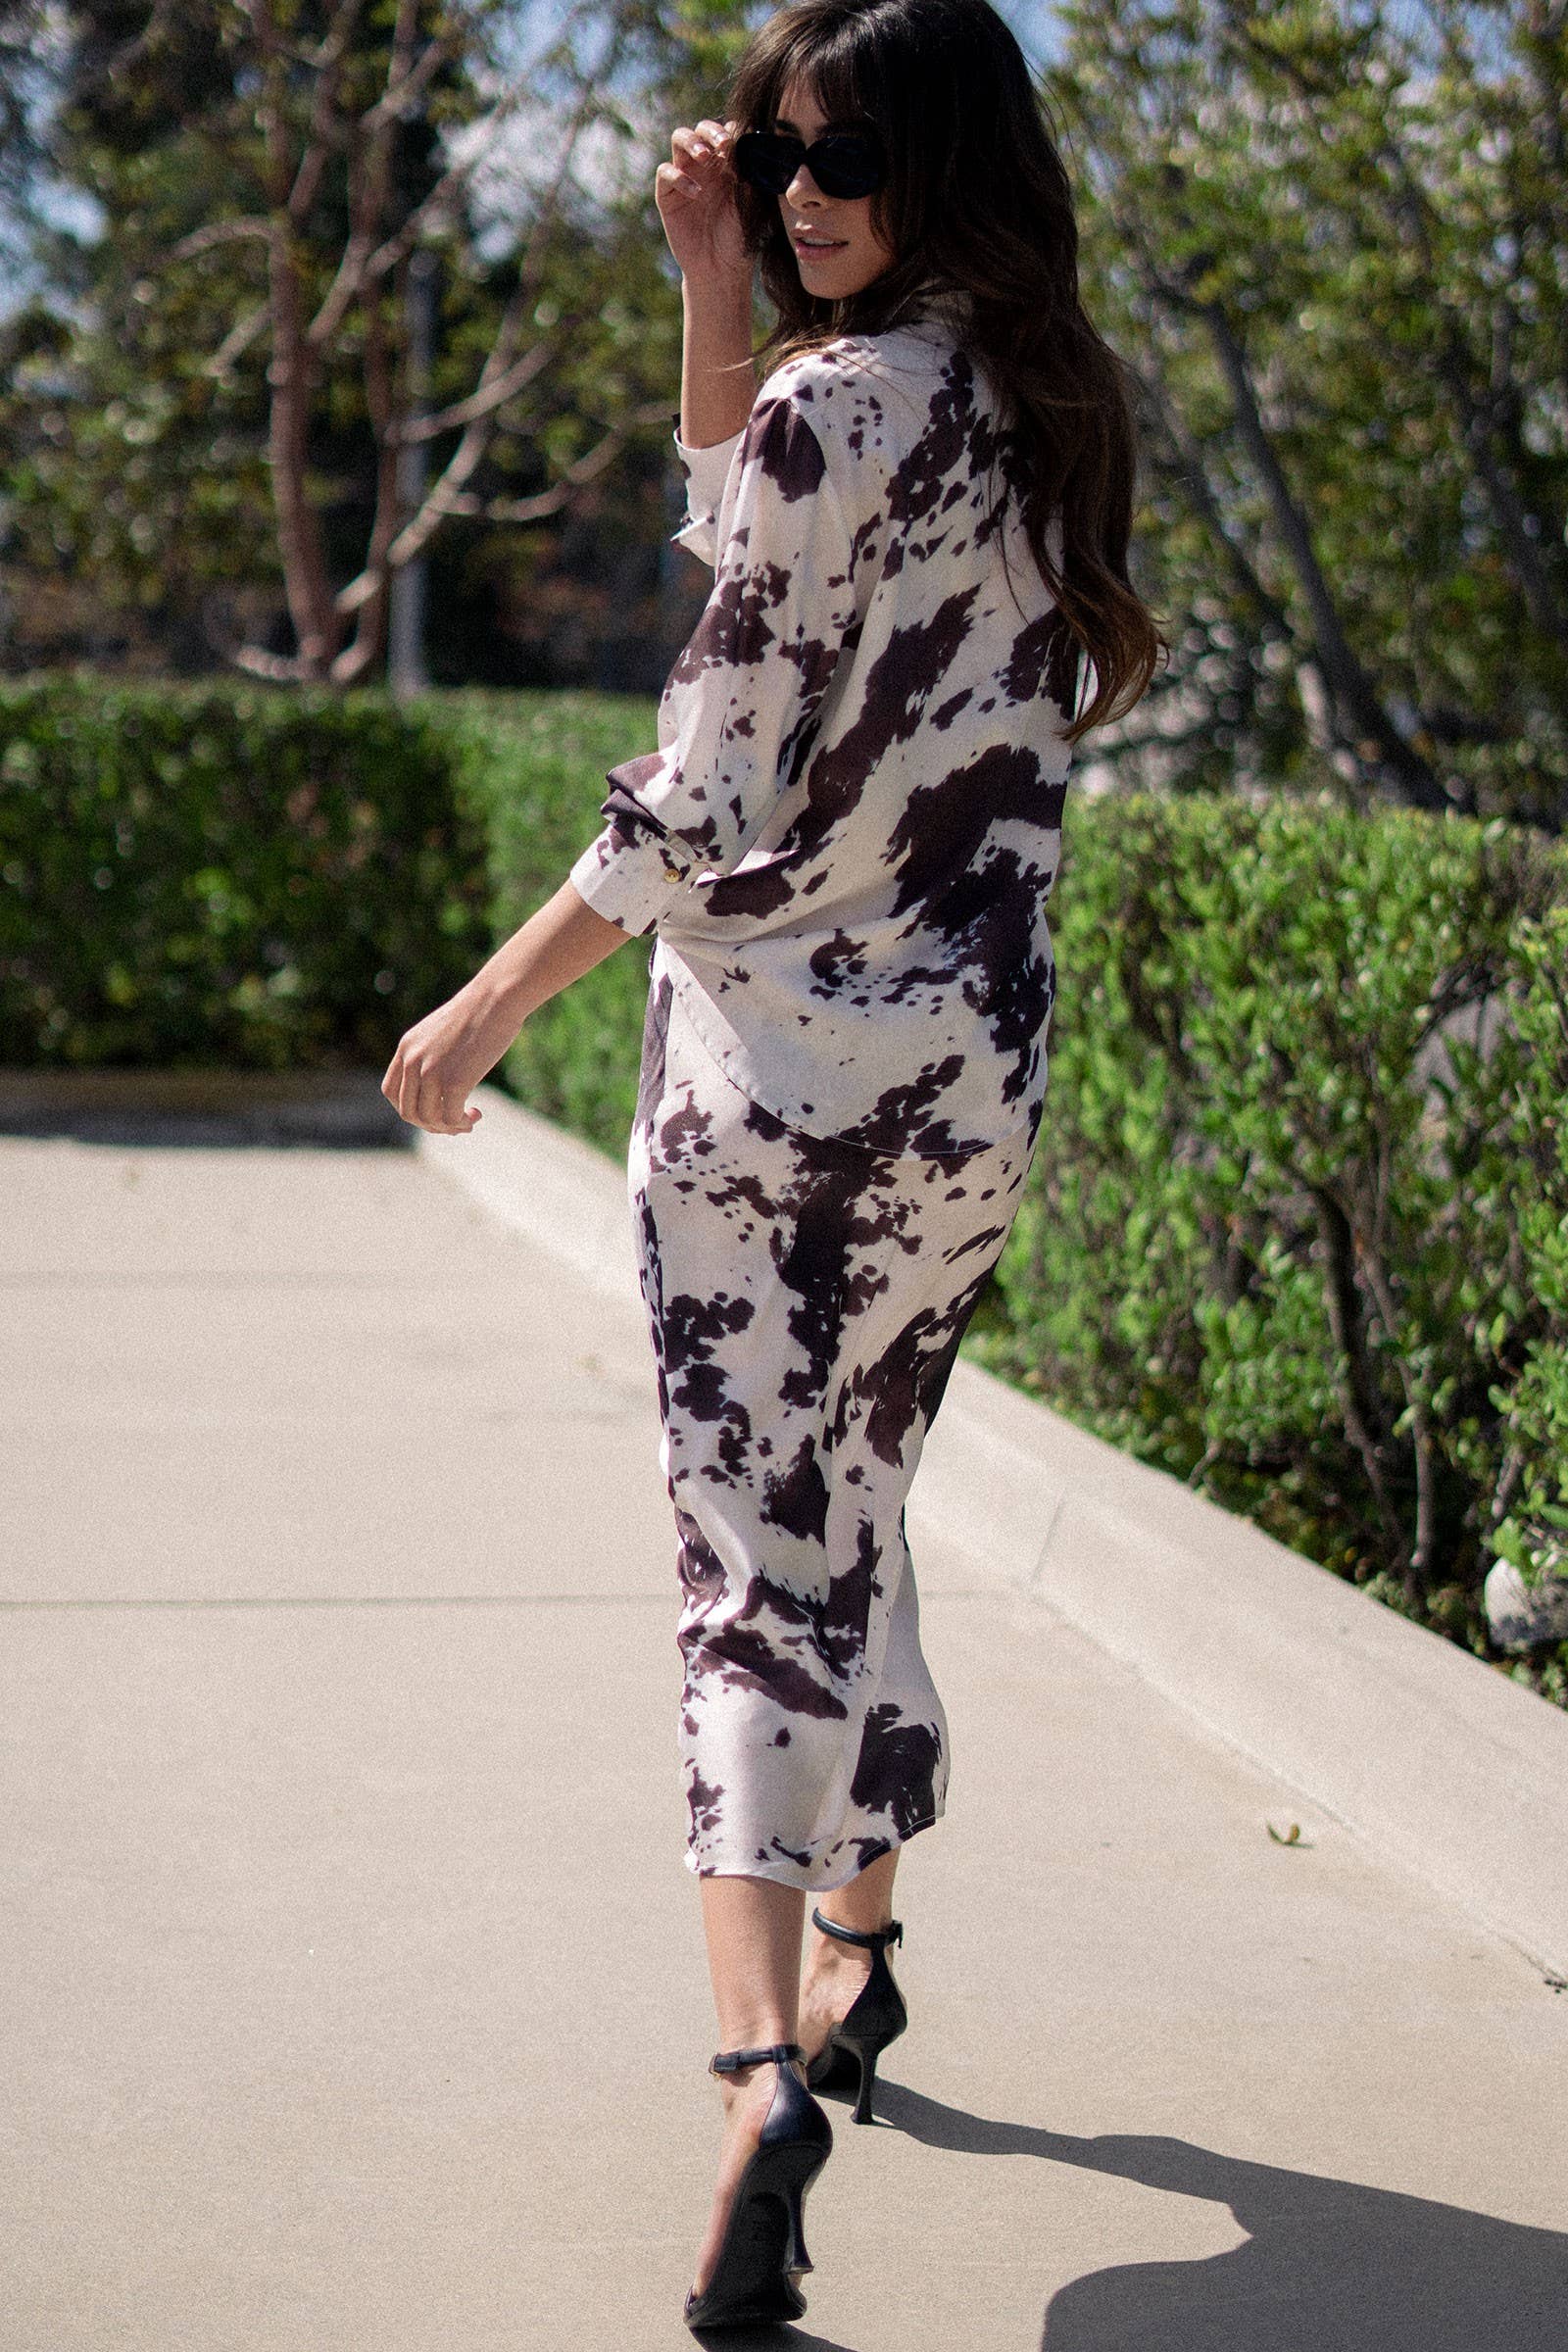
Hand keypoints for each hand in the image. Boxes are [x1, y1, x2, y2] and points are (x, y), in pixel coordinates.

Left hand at [380, 982, 512, 1136]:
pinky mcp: (454, 1082)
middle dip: (430, 1124)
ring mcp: (431, 1072)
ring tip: (468, 1120)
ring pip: (428, 1119)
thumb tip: (438, 1085)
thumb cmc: (477, 1013)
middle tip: (453, 1122)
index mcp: (406, 1048)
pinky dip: (462, 1123)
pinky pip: (450, 1118)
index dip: (409, 1108)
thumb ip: (432, 1054)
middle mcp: (413, 1061)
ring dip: (448, 1127)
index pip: (391, 1091)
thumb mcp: (441, 1032)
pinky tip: (477, 1114)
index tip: (433, 1111)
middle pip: (407, 1111)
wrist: (495, 999)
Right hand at [656, 117, 751, 285]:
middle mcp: (704, 166)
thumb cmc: (739, 240)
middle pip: (700, 129)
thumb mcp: (750, 205)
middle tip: (723, 144)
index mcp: (727, 165)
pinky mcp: (667, 195)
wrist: (720, 270)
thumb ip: (749, 175)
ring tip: (704, 157)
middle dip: (711, 131)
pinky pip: (666, 172)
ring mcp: (684, 176)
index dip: (730, 131)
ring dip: (692, 142)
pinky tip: (696, 193)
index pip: (725, 133)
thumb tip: (751, 143)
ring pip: (679, 139)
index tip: (741, 141)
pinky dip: (679, 176)